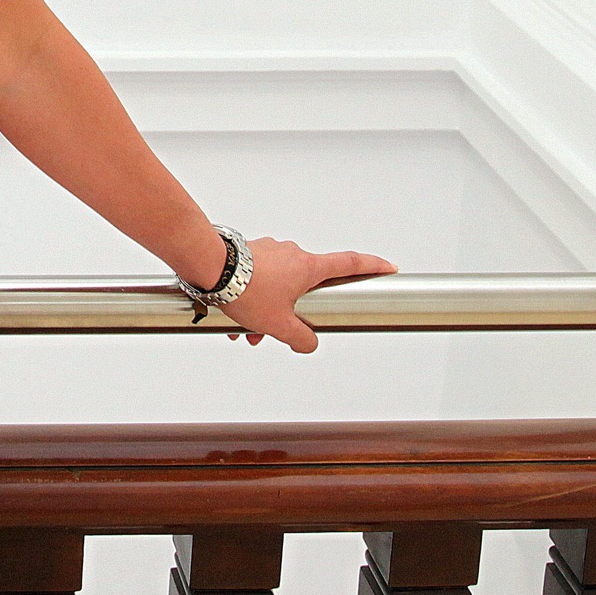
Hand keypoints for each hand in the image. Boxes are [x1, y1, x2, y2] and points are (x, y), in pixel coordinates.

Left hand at [210, 237, 393, 354]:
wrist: (207, 266)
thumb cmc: (244, 289)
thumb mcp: (278, 324)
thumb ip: (299, 338)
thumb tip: (308, 343)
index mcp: (307, 267)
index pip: (349, 263)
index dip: (372, 266)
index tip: (388, 268)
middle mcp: (291, 253)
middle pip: (304, 286)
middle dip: (291, 312)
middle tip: (275, 332)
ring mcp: (269, 251)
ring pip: (277, 286)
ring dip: (266, 311)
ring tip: (245, 331)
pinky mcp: (249, 253)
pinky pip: (258, 280)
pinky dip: (251, 300)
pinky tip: (232, 318)